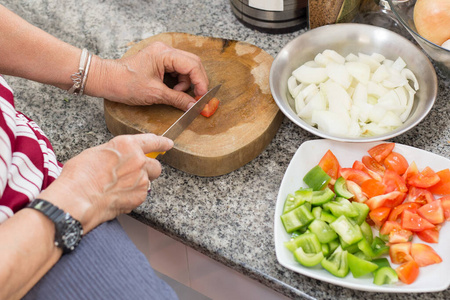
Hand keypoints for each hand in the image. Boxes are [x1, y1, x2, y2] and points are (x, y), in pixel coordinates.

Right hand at [38, 134, 172, 232]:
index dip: (162, 142)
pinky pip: (142, 194)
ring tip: (120, 187)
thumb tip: (119, 157)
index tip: (168, 143)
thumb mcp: (95, 153)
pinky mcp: (140, 196)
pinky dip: (134, 196)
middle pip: (155, 165)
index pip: (152, 141)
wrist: (77, 199)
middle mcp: (138, 160)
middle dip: (148, 169)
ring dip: (140, 183)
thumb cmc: (79, 176)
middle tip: (134, 174)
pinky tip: (118, 196)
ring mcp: (141, 179)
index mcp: (127, 145)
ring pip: (149, 180)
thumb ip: (115, 153)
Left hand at [86, 42, 208, 110]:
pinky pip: (177, 71)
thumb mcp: (155, 94)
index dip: (201, 82)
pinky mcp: (160, 62)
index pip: (192, 65)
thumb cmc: (125, 84)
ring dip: (185, 84)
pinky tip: (170, 91)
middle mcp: (165, 50)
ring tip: (174, 95)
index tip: (202, 97)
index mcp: (164, 54)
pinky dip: (178, 83)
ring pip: (186, 69)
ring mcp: (163, 55)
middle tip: (196, 98)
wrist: (107, 81)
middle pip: (192, 64)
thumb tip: (194, 106)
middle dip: (196, 82)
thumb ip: (178, 99)